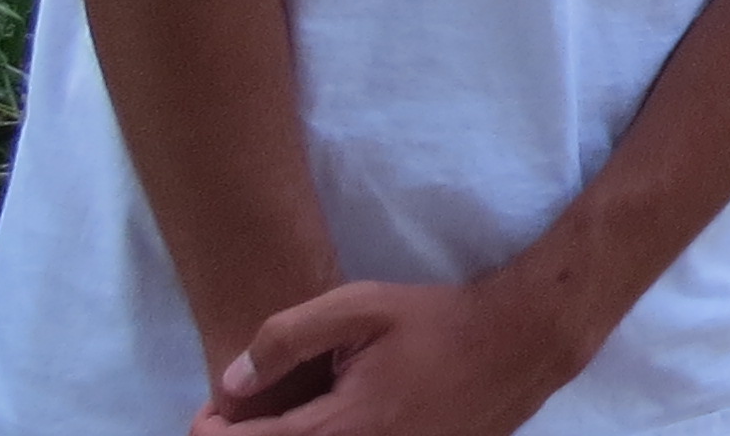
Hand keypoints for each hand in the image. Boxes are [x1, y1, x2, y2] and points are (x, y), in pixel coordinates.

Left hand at [191, 278, 587, 435]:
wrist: (520, 341)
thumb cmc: (438, 320)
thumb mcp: (361, 307)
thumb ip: (287, 338)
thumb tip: (231, 382)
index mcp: (345, 427)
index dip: (215, 435)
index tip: (210, 414)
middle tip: (237, 420)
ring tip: (285, 419)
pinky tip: (332, 421)